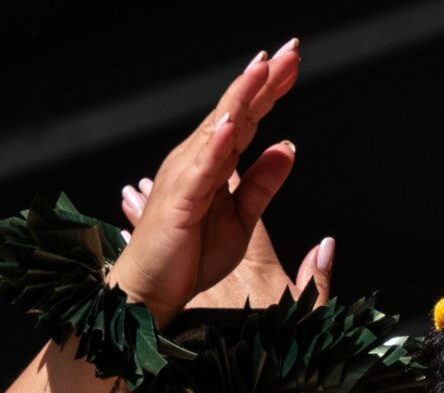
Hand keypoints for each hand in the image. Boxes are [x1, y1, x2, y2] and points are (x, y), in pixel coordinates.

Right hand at [105, 44, 301, 322]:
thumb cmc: (187, 258)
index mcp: (214, 164)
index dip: (269, 90)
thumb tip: (287, 146)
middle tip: (291, 50)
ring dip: (240, 98)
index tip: (294, 63)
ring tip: (264, 69)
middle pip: (234, 112)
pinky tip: (232, 122)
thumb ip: (262, 184)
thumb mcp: (241, 219)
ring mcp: (185, 177)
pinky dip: (216, 143)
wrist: (150, 291)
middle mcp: (196, 161)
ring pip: (218, 129)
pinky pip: (202, 168)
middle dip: (262, 81)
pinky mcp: (179, 200)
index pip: (246, 118)